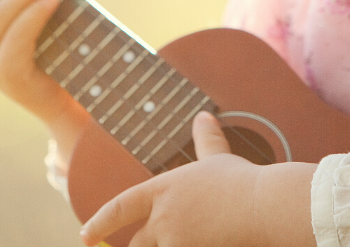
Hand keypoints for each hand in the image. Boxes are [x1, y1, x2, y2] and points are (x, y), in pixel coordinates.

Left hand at [80, 112, 316, 246]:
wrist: (264, 205)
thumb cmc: (243, 180)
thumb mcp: (218, 158)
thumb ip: (206, 139)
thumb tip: (203, 115)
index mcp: (163, 190)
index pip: (120, 208)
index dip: (99, 222)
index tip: (86, 234)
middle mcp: (164, 218)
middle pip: (137, 243)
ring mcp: (177, 242)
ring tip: (189, 238)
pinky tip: (203, 245)